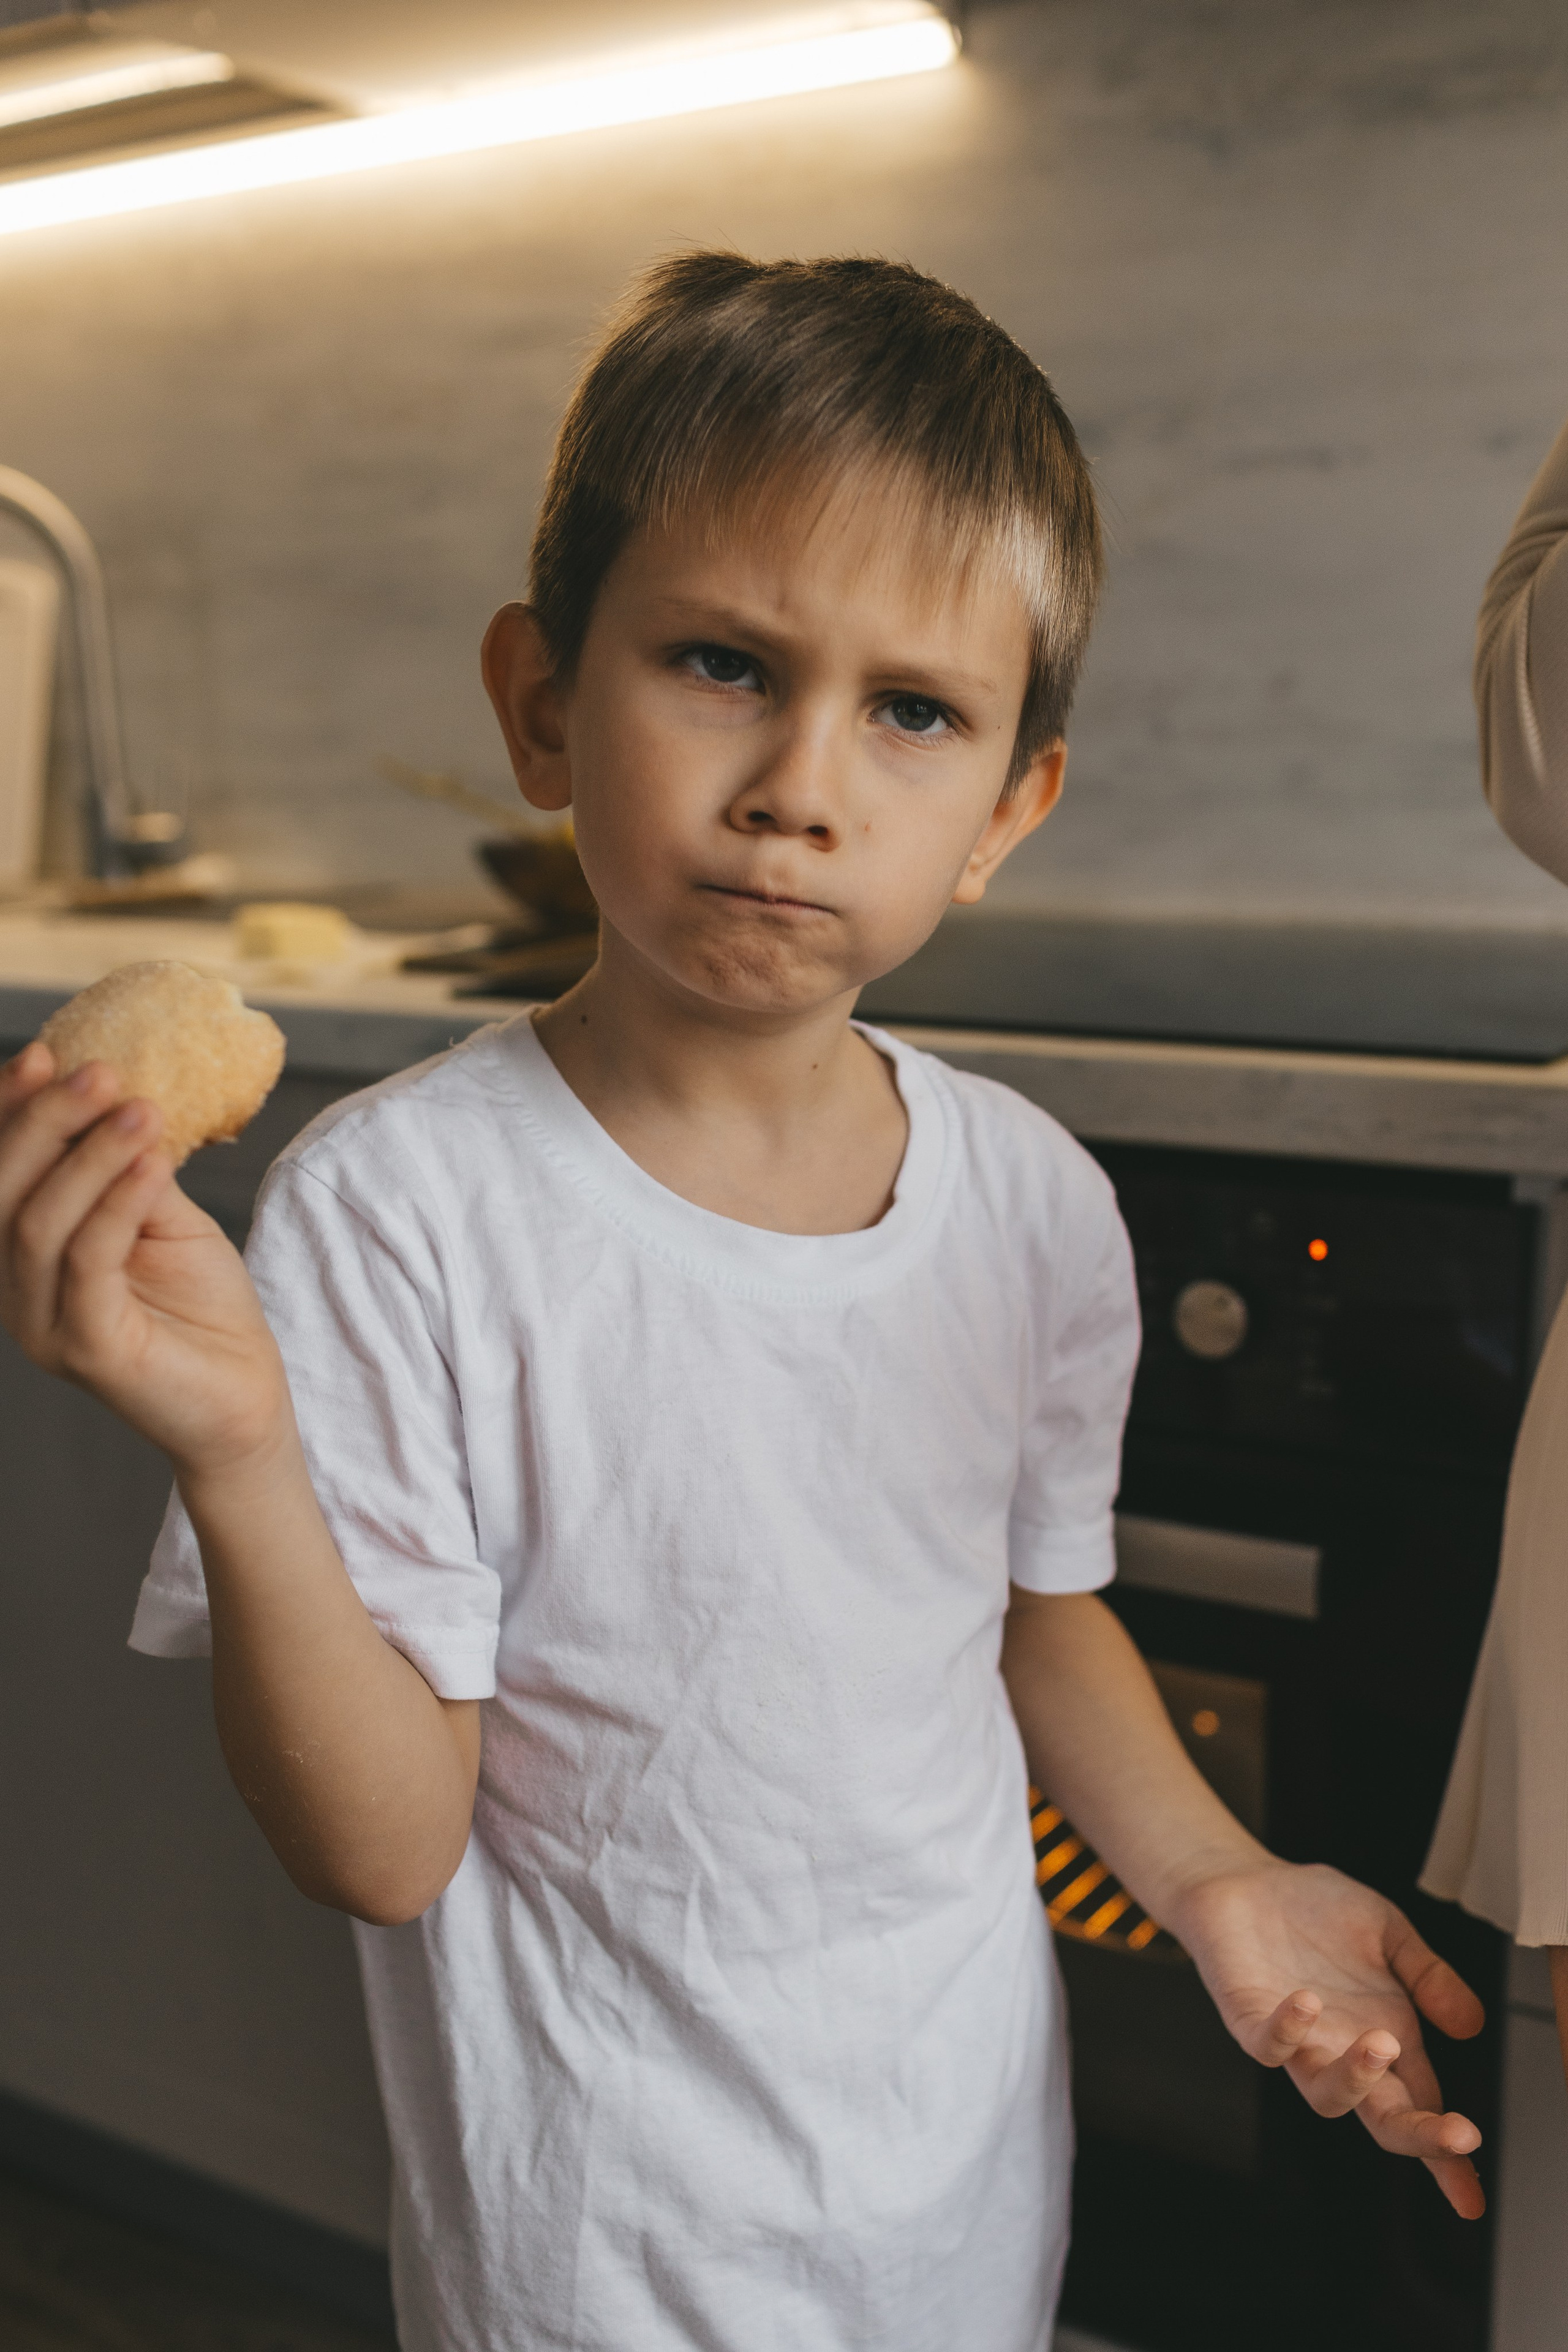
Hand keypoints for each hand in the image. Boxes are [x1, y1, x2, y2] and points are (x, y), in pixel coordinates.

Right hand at [0, 1040, 289, 1476]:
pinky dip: (117, 1203)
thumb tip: (116, 1094)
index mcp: (22, 1256)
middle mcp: (16, 1292)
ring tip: (141, 1109)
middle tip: (99, 1072)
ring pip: (39, 1223)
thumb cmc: (202, 1308)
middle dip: (43, 1122)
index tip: (45, 1052)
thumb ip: (128, 1168)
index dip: (7, 1111)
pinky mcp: (87, 1349)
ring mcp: (44, 1325)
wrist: (245, 1400)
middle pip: (0, 1193)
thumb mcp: (164, 1219)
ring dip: (89, 1155)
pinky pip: (88, 1262)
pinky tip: (153, 1164)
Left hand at [1173, 1856, 1485, 2216]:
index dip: (1445, 2155)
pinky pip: (1266, 2044)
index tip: (1471, 2200)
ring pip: (1325, 2094)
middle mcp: (1342, 2054)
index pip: (1422, 2108)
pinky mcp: (1249, 2019)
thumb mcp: (1389, 1933)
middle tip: (1459, 2134)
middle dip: (1420, 2136)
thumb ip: (1429, 1975)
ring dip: (1356, 2077)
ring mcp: (1297, 2044)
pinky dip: (1286, 2029)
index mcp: (1384, 2041)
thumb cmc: (1317, 1912)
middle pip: (1383, 2120)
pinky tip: (1306, 2001)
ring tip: (1381, 2042)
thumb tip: (1472, 2026)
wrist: (1246, 1881)